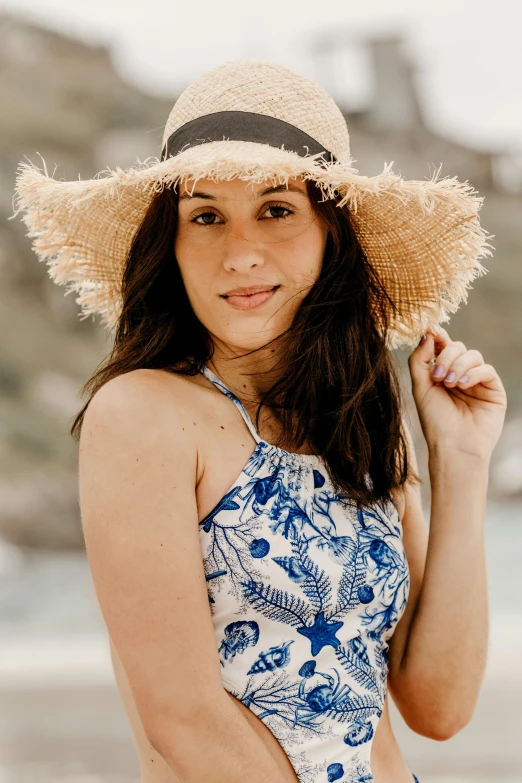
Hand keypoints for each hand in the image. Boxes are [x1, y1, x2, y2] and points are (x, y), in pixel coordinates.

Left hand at [408, 327, 506, 461]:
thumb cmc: (435, 422)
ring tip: (449, 384)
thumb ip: (420, 360)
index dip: (438, 337)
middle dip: (446, 356)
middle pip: (457, 347)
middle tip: (437, 376)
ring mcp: (477, 381)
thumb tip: (428, 334)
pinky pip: (486, 369)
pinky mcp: (493, 389)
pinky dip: (473, 373)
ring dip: (458, 365)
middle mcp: (460, 374)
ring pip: (472, 355)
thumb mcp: (420, 388)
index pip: (442, 346)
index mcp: (442, 373)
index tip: (431, 332)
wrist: (454, 447)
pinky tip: (462, 385)